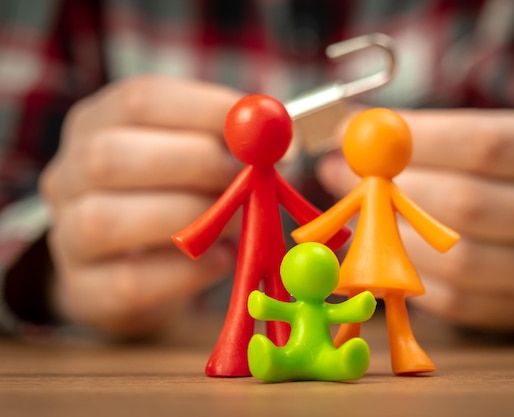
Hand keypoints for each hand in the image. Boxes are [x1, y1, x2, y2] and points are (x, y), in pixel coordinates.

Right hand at [40, 75, 242, 337]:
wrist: (134, 271)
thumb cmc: (174, 199)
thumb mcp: (194, 159)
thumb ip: (228, 143)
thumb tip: (278, 137)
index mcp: (97, 124)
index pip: (140, 100)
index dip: (206, 110)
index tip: (262, 127)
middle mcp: (67, 174)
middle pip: (110, 155)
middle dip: (195, 164)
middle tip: (249, 176)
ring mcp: (66, 236)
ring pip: (105, 220)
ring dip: (186, 217)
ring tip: (232, 221)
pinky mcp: (84, 290)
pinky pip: (128, 281)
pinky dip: (184, 272)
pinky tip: (220, 261)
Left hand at [318, 109, 513, 331]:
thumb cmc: (497, 171)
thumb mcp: (476, 135)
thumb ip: (418, 132)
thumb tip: (343, 127)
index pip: (484, 143)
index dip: (413, 141)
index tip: (356, 133)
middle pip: (468, 204)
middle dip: (392, 190)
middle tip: (340, 174)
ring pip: (457, 259)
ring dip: (393, 236)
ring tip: (361, 212)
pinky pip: (453, 300)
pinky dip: (411, 274)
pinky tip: (390, 250)